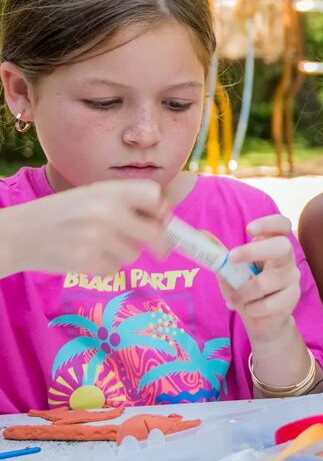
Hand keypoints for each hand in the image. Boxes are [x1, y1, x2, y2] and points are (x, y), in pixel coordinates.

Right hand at [1, 179, 168, 276]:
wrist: (18, 233)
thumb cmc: (61, 213)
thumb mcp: (91, 195)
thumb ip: (124, 202)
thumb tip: (166, 219)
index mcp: (107, 191)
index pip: (153, 195)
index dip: (162, 209)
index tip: (163, 220)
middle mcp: (105, 212)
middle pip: (154, 232)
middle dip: (160, 244)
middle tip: (162, 251)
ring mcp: (96, 238)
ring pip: (133, 254)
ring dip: (123, 253)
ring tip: (98, 244)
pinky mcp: (87, 262)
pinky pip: (115, 269)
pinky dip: (106, 267)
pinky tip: (87, 256)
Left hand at [224, 215, 301, 342]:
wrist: (265, 319)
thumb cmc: (248, 289)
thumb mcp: (233, 270)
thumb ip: (221, 254)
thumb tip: (202, 234)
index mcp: (274, 245)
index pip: (282, 225)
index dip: (269, 223)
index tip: (249, 230)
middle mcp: (287, 259)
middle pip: (282, 246)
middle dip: (254, 251)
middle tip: (232, 258)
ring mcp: (292, 278)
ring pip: (265, 282)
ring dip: (243, 293)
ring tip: (235, 299)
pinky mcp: (293, 297)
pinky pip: (268, 304)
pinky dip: (252, 308)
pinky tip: (251, 309)